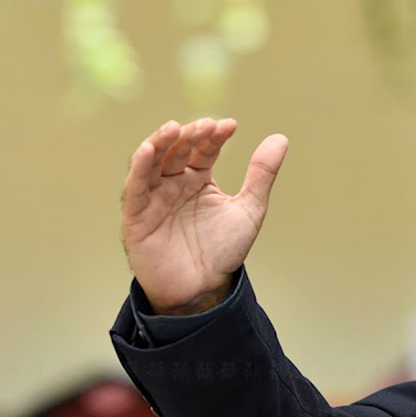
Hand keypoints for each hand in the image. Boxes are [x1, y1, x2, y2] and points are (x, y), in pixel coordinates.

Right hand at [121, 118, 288, 314]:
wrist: (203, 290)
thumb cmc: (223, 251)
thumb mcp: (249, 209)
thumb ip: (261, 175)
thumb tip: (281, 138)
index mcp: (198, 178)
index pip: (204, 148)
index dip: (214, 135)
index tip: (230, 126)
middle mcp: (173, 183)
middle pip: (178, 150)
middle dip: (191, 135)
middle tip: (207, 126)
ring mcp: (153, 197)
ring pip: (152, 162)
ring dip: (161, 142)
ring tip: (174, 128)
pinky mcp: (136, 216)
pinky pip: (134, 188)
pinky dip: (139, 167)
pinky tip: (149, 150)